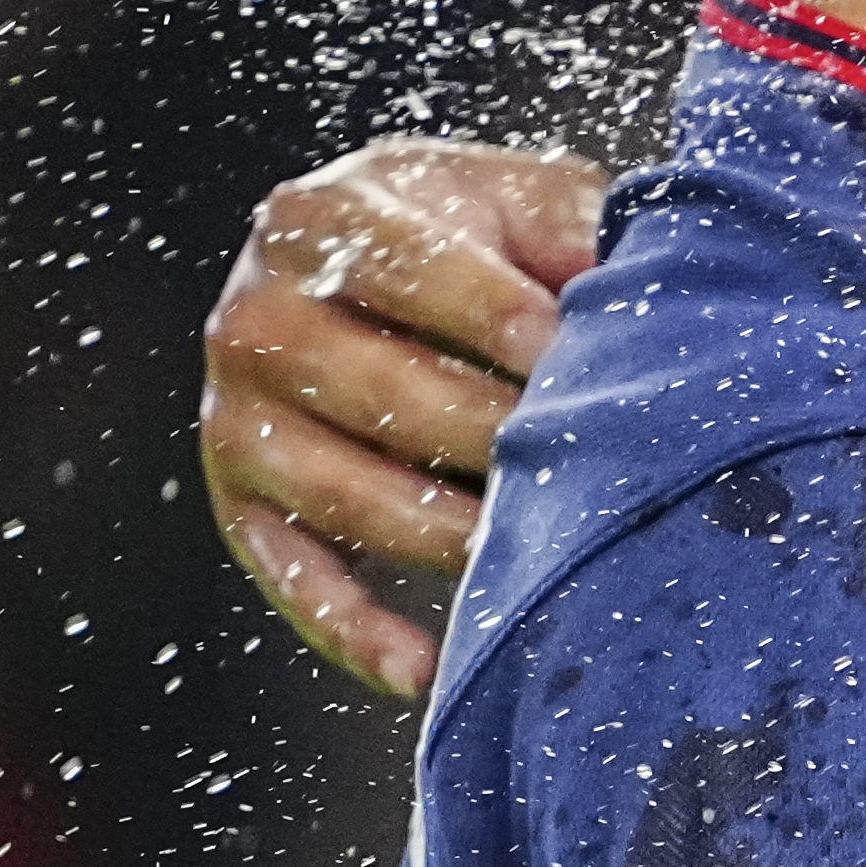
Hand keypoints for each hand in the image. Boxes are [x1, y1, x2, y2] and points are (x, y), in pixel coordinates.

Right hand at [198, 137, 616, 696]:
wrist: (378, 261)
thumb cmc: (476, 236)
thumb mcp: (521, 200)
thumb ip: (570, 227)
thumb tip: (628, 291)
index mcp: (321, 219)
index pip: (410, 270)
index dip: (496, 314)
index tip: (566, 353)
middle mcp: (255, 316)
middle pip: (376, 390)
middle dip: (486, 434)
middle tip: (573, 466)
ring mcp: (237, 418)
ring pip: (339, 491)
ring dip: (440, 533)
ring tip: (526, 555)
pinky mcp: (241, 503)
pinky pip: (293, 576)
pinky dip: (352, 631)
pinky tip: (424, 666)